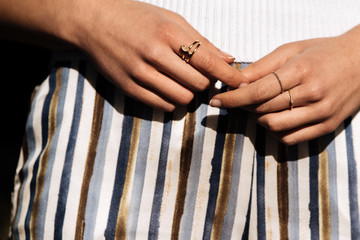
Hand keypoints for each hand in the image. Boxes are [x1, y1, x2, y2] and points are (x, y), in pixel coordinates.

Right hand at [66, 0, 244, 110]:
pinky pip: (161, 106)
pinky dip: (171, 101)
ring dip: (189, 95)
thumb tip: (228, 59)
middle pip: (197, 85)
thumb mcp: (171, 20)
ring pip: (181, 99)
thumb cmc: (137, 17)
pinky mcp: (128, 87)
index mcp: (168, 33)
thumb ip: (200, 41)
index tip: (241, 83)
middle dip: (206, 85)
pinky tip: (168, 89)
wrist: (94, 22)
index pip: (208, 61)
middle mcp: (154, 54)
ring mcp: (139, 73)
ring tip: (183, 83)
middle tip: (201, 77)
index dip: (228, 76)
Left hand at [210, 25, 359, 144]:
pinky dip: (276, 132)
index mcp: (302, 70)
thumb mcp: (292, 50)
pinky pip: (292, 139)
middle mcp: (313, 94)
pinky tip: (275, 118)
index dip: (233, 98)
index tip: (216, 101)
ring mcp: (322, 113)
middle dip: (244, 106)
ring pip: (275, 126)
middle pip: (264, 109)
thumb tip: (234, 80)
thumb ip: (262, 67)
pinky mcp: (328, 126)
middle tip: (238, 99)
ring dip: (259, 118)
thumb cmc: (323, 52)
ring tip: (259, 107)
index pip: (258, 91)